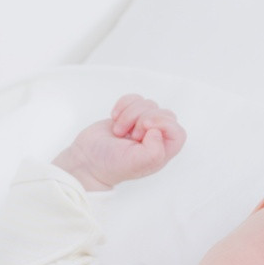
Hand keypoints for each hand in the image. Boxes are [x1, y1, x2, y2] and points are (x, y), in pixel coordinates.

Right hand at [52, 94, 185, 191]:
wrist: (86, 159)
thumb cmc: (109, 165)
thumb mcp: (134, 164)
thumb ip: (153, 152)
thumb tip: (157, 132)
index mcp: (161, 153)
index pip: (177, 132)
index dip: (163, 124)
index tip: (144, 126)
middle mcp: (155, 139)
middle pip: (164, 114)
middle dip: (143, 117)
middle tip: (129, 134)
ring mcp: (143, 126)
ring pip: (149, 104)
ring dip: (130, 113)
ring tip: (119, 130)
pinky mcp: (130, 115)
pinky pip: (135, 99)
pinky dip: (123, 104)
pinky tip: (114, 118)